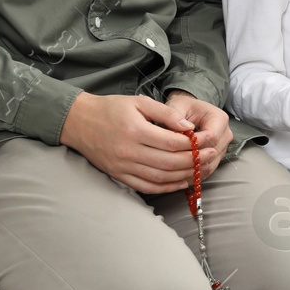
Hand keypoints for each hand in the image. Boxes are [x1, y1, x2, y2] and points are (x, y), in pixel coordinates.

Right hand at [58, 92, 207, 193]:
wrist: (78, 122)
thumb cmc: (110, 108)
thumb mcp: (138, 102)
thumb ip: (165, 113)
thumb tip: (188, 126)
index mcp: (135, 131)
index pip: (171, 142)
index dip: (192, 144)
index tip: (207, 142)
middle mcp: (128, 152)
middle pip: (169, 163)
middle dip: (194, 161)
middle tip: (211, 156)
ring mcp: (122, 167)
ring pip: (160, 178)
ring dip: (184, 176)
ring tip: (201, 169)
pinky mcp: (118, 176)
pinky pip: (146, 187)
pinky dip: (166, 188)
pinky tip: (181, 183)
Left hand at [165, 90, 232, 181]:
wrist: (189, 111)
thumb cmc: (182, 107)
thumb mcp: (177, 106)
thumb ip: (175, 117)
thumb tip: (180, 132)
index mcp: (220, 119)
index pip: (211, 137)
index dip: (193, 145)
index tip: (174, 147)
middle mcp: (225, 134)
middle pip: (212, 154)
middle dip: (191, 160)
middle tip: (170, 164)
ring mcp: (223, 148)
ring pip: (210, 165)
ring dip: (192, 170)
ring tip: (172, 173)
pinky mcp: (217, 158)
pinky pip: (207, 171)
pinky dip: (193, 174)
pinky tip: (178, 176)